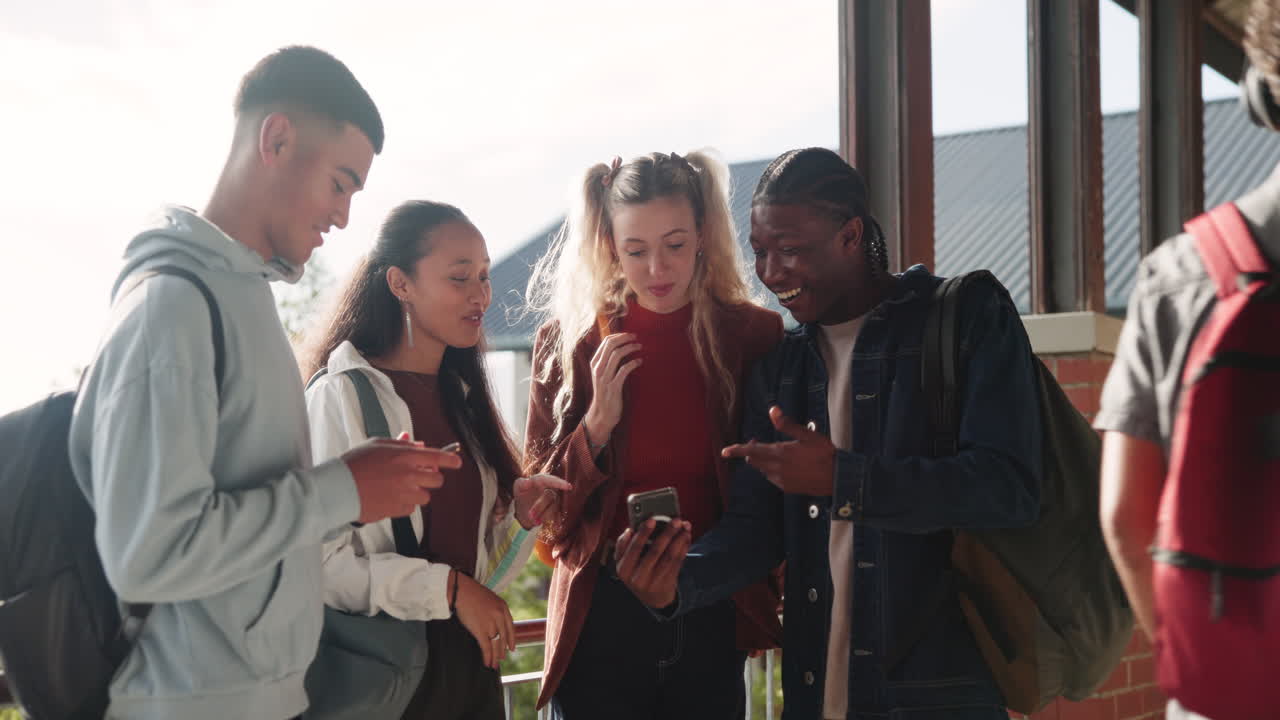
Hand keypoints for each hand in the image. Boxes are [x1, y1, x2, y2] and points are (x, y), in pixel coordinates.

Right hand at [344, 432, 462, 523]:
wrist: (338, 488)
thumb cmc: (355, 463)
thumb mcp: (377, 445)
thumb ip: (400, 444)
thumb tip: (418, 444)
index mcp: (405, 456)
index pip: (438, 457)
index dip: (450, 460)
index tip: (456, 462)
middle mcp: (409, 476)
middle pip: (437, 480)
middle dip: (431, 477)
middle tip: (419, 475)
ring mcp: (405, 495)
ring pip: (425, 496)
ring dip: (417, 492)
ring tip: (398, 487)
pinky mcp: (397, 510)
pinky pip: (411, 508)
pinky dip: (405, 504)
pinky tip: (390, 497)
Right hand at [453, 572, 515, 669]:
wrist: (461, 590)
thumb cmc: (472, 593)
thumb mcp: (489, 598)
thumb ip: (494, 610)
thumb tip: (494, 623)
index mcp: (503, 607)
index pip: (511, 627)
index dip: (511, 639)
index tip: (512, 648)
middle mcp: (500, 616)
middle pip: (503, 638)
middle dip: (502, 650)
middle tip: (502, 658)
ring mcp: (491, 624)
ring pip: (496, 644)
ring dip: (495, 656)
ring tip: (494, 664)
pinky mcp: (481, 630)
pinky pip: (486, 647)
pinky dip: (487, 656)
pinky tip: (487, 662)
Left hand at [512, 474, 570, 528]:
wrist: (524, 510)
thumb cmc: (522, 495)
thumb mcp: (518, 488)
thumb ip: (520, 483)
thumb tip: (527, 482)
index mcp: (540, 480)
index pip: (549, 480)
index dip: (559, 483)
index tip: (568, 487)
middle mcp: (550, 488)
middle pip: (550, 495)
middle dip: (540, 506)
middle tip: (530, 516)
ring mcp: (554, 500)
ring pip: (554, 506)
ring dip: (544, 515)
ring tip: (534, 521)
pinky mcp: (556, 510)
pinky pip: (558, 515)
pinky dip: (556, 520)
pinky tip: (555, 526)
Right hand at [582, 333, 641, 444]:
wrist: (603, 414)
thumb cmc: (606, 392)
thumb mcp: (603, 375)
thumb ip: (608, 361)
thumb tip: (620, 346)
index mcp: (595, 363)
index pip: (605, 342)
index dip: (619, 335)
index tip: (629, 335)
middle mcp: (597, 369)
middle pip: (611, 345)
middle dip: (625, 338)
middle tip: (636, 337)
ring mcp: (604, 378)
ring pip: (617, 355)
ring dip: (630, 348)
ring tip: (640, 347)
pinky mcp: (613, 387)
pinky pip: (624, 370)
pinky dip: (633, 363)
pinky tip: (640, 362)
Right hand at [613, 518, 691, 609]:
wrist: (652, 597)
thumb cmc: (636, 572)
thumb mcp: (624, 563)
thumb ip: (623, 546)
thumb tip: (629, 531)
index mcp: (624, 569)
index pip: (634, 549)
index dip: (642, 534)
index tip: (651, 520)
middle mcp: (639, 577)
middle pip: (655, 551)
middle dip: (667, 534)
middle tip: (675, 520)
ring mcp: (655, 581)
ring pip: (670, 556)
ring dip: (679, 539)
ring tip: (684, 526)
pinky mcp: (668, 582)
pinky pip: (678, 562)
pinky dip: (683, 547)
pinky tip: (686, 536)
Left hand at [721, 406, 835, 496]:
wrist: (837, 478)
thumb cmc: (824, 453)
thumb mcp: (807, 434)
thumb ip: (786, 424)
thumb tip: (772, 410)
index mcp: (780, 453)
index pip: (751, 451)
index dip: (736, 450)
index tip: (724, 451)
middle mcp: (777, 468)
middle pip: (754, 461)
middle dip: (750, 452)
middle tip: (754, 443)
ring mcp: (781, 480)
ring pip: (762, 469)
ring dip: (762, 461)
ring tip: (772, 453)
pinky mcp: (786, 487)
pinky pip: (772, 478)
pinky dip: (771, 470)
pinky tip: (783, 465)